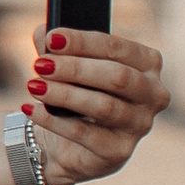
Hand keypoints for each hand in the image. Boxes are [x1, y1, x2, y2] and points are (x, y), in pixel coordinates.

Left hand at [23, 27, 169, 184]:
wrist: (68, 140)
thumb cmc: (76, 91)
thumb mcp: (68, 64)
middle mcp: (152, 94)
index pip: (118, 48)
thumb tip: (45, 34)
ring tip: (34, 86)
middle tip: (40, 65)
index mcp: (147, 64)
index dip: (84, 42)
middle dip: (75, 69)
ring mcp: (139, 125)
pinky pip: (85, 134)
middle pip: (117, 77)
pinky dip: (54, 120)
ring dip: (64, 94)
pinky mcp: (119, 151)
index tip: (53, 38)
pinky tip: (31, 109)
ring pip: (104, 106)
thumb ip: (57, 46)